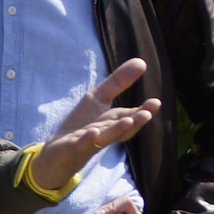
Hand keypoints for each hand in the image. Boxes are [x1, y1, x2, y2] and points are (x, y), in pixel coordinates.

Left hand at [30, 58, 159, 193]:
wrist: (57, 151)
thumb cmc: (82, 125)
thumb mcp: (98, 98)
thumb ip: (118, 82)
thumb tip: (142, 62)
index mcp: (113, 122)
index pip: (130, 116)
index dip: (143, 111)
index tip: (156, 103)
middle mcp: (104, 134)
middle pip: (121, 128)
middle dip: (135, 121)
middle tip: (147, 114)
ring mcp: (88, 142)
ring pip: (105, 137)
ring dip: (116, 130)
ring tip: (128, 121)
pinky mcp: (72, 149)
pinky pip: (81, 145)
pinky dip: (88, 139)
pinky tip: (93, 133)